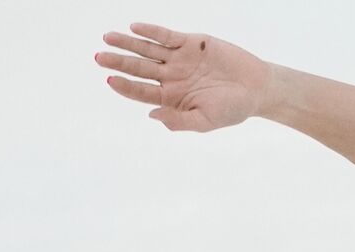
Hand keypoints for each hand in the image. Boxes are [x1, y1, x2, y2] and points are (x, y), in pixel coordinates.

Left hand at [96, 23, 271, 131]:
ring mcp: (180, 59)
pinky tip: (135, 28)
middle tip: (98, 57)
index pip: (141, 92)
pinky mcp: (191, 43)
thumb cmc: (232, 109)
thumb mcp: (205, 121)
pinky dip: (152, 31)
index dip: (125, 86)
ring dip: (128, 44)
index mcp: (172, 99)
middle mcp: (171, 78)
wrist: (256, 88)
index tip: (110, 80)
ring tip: (107, 38)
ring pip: (148, 50)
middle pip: (139, 69)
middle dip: (118, 62)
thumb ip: (178, 120)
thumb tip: (151, 114)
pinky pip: (166, 36)